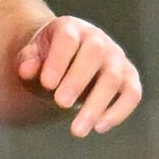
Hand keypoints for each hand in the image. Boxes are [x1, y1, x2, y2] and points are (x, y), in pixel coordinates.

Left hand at [12, 14, 140, 138]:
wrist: (68, 63)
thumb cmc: (47, 61)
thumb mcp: (32, 57)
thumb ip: (27, 61)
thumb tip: (26, 69)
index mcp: (71, 29)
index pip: (68, 39)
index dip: (59, 60)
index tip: (47, 83)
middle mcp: (98, 39)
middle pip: (95, 54)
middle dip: (78, 80)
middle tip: (61, 103)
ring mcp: (116, 58)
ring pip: (114, 78)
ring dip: (96, 105)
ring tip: (77, 130)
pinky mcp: (129, 78)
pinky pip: (132, 94)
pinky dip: (119, 112)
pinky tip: (99, 128)